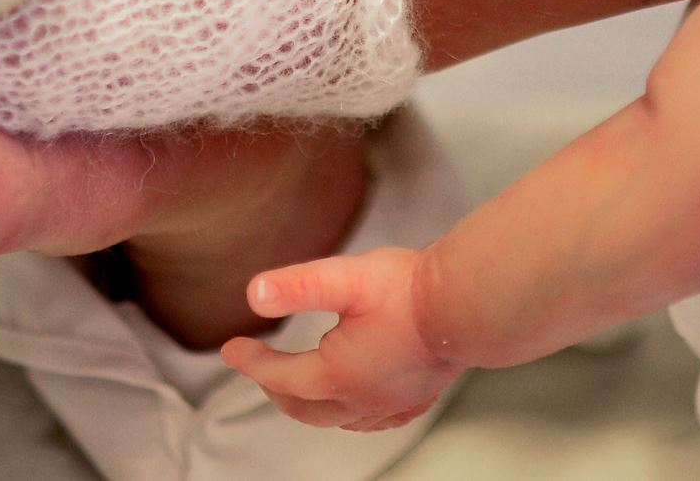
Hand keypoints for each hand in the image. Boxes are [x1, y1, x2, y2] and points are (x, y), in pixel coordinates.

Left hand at [220, 247, 460, 431]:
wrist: (468, 303)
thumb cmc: (413, 290)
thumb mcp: (345, 277)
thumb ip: (297, 286)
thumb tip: (254, 294)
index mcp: (336, 374)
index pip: (279, 374)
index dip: (250, 361)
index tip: (232, 348)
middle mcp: (360, 399)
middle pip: (302, 406)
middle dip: (275, 388)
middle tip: (259, 368)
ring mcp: (391, 402)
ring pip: (337, 420)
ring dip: (310, 406)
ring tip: (300, 386)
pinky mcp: (417, 397)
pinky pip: (375, 421)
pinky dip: (353, 416)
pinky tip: (357, 404)